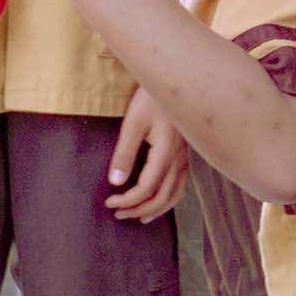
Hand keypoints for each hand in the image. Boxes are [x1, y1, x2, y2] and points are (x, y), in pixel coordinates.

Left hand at [105, 87, 189, 221]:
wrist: (179, 78)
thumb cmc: (153, 97)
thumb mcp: (133, 123)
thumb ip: (124, 154)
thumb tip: (115, 182)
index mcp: (166, 152)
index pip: (146, 188)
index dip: (127, 200)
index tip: (108, 202)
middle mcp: (179, 158)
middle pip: (163, 196)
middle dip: (139, 209)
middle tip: (118, 214)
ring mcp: (185, 155)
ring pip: (176, 192)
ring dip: (158, 208)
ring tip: (141, 217)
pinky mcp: (186, 151)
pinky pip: (182, 182)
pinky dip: (170, 197)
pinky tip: (161, 197)